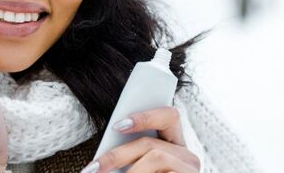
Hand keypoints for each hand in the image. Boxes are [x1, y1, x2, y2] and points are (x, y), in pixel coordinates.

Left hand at [81, 107, 200, 172]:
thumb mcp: (138, 167)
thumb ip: (132, 155)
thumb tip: (104, 154)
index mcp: (174, 146)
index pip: (168, 116)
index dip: (144, 118)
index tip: (117, 126)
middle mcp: (187, 156)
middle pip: (150, 144)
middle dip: (117, 156)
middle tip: (93, 168)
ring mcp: (190, 169)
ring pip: (156, 157)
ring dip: (130, 172)